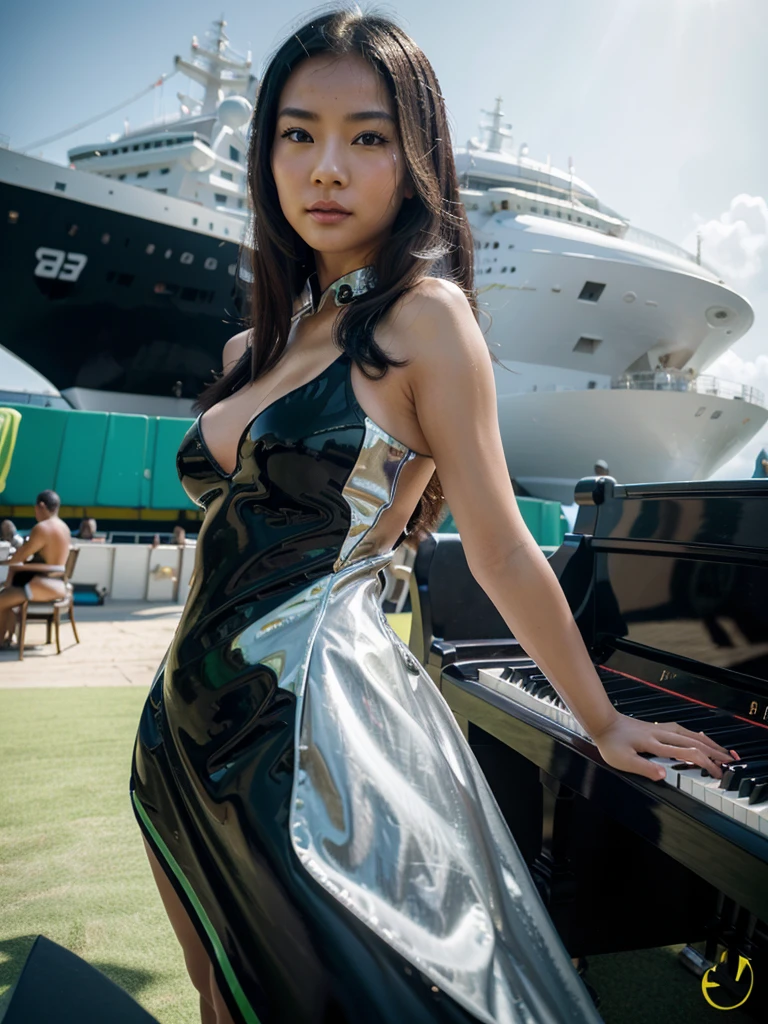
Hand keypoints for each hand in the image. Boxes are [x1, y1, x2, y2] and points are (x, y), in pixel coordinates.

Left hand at [592, 714, 733, 781]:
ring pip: (690, 734)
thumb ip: (645, 768)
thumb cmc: (611, 742)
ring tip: (721, 750)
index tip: (717, 773)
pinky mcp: (657, 727)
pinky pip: (682, 730)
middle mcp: (661, 734)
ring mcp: (660, 729)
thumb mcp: (623, 760)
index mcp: (655, 744)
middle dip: (714, 752)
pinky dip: (695, 735)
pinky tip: (698, 737)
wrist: (603, 722)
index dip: (705, 763)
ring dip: (708, 742)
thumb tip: (665, 775)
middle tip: (730, 761)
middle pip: (694, 742)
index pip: (687, 753)